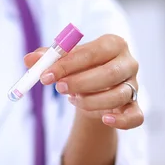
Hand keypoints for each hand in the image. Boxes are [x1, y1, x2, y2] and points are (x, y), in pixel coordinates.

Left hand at [25, 34, 142, 129]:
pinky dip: (121, 120)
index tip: (45, 75)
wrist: (95, 88)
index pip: (92, 52)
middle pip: (109, 73)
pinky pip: (135, 116)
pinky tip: (104, 119)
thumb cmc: (80, 68)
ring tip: (73, 99)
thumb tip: (29, 60)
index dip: (67, 64)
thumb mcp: (64, 60)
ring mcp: (134, 85)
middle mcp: (128, 63)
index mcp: (113, 44)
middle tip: (59, 88)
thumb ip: (47, 58)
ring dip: (91, 101)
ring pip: (118, 96)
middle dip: (80, 82)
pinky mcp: (135, 106)